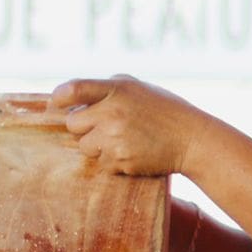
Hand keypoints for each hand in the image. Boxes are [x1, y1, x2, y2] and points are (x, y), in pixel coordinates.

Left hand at [51, 76, 202, 176]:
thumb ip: (110, 88)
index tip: (57, 106)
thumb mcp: (141, 89)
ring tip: (125, 141)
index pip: (72, 90)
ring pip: (85, 146)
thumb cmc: (167, 112)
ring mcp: (115, 137)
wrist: (193, 140)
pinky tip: (134, 152)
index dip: (59, 99)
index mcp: (118, 89)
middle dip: (85, 127)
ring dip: (99, 146)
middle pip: (73, 123)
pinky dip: (114, 161)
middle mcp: (113, 111)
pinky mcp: (120, 159)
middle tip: (107, 127)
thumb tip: (74, 98)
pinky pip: (101, 163)